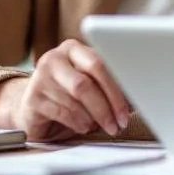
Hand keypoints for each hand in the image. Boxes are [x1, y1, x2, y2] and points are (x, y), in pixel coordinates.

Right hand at [0, 39, 130, 141]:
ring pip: (75, 100)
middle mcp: (54, 58)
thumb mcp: (93, 87)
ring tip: (101, 125)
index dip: (116, 89)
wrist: (34, 110)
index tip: (127, 110)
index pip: (99, 63)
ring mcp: (40, 77)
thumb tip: (141, 94)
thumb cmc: (71, 97)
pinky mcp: (32, 98)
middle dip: (106, 106)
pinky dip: (78, 122)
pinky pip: (62, 112)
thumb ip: (112, 87)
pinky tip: (84, 126)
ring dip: (94, 117)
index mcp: (73, 48)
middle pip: (85, 83)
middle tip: (118, 124)